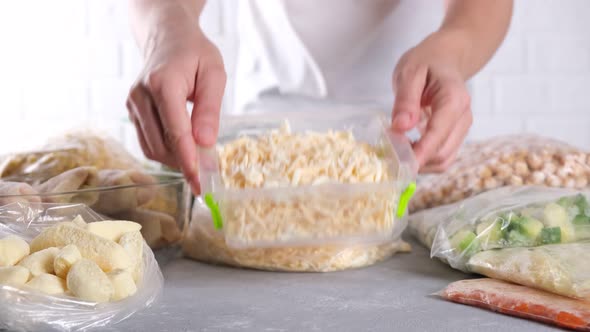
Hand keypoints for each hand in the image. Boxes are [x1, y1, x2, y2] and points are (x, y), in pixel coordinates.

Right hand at [126, 26, 225, 192]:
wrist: (168, 38)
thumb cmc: (195, 53)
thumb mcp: (214, 74)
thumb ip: (210, 109)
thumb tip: (205, 143)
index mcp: (163, 84)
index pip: (176, 132)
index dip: (189, 160)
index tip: (200, 181)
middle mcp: (141, 96)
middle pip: (161, 145)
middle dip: (184, 164)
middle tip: (208, 175)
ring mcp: (132, 104)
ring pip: (151, 148)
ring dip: (175, 160)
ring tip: (199, 162)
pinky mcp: (132, 111)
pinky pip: (148, 141)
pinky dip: (166, 151)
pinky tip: (184, 150)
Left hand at [391, 33, 471, 172]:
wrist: (445, 58)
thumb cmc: (427, 62)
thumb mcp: (410, 72)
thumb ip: (406, 100)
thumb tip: (401, 127)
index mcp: (454, 99)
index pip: (438, 133)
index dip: (419, 153)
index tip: (399, 162)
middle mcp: (463, 117)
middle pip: (442, 153)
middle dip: (416, 159)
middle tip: (390, 150)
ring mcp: (462, 128)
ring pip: (444, 160)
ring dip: (420, 162)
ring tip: (398, 149)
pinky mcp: (456, 135)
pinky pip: (442, 156)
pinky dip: (425, 158)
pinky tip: (408, 147)